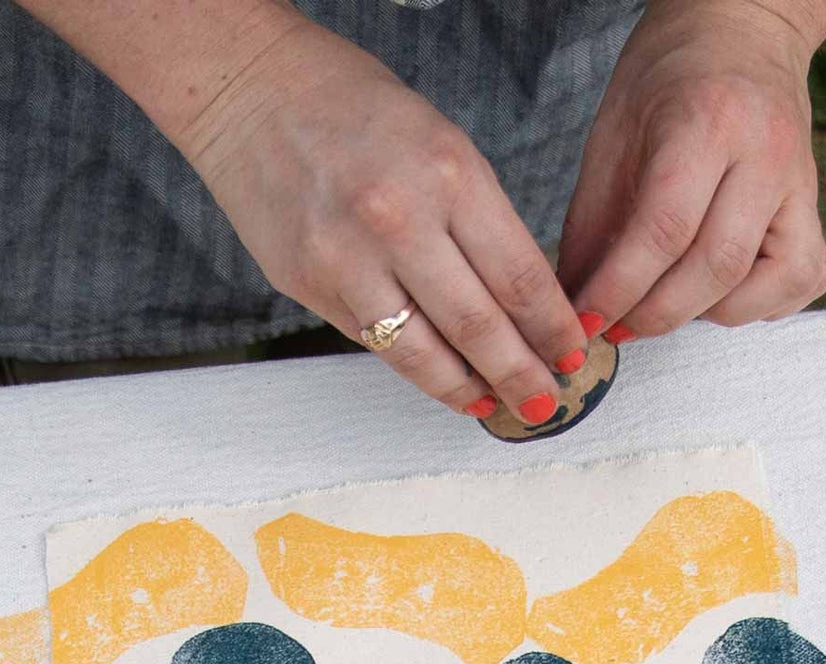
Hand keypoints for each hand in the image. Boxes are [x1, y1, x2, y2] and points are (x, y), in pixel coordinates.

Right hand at [178, 21, 588, 419]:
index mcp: (448, 175)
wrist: (253, 95)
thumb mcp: (441, 144)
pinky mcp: (306, 284)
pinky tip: (439, 379)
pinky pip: (372, 340)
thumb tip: (515, 299)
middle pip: (477, 326)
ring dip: (466, 388)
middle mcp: (397, 221)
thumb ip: (476, 218)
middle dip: (521, 374)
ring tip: (495, 406)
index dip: (550, 327)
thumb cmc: (354, 109)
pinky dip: (413, 368)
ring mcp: (345, 260)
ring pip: (420, 352)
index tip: (571, 353)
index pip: (518, 275)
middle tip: (545, 403)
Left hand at [559, 0, 825, 339]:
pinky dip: (758, 303)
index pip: (665, 230)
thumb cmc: (667, 76)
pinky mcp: (816, 204)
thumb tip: (574, 305)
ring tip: (663, 303)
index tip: (583, 321)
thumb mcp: (612, 134)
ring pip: (772, 283)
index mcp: (708, 122)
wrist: (743, 28)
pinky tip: (714, 292)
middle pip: (717, 265)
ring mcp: (801, 180)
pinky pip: (803, 278)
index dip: (619, 289)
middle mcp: (767, 153)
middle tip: (615, 326)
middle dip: (657, 314)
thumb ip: (593, 223)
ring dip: (708, 313)